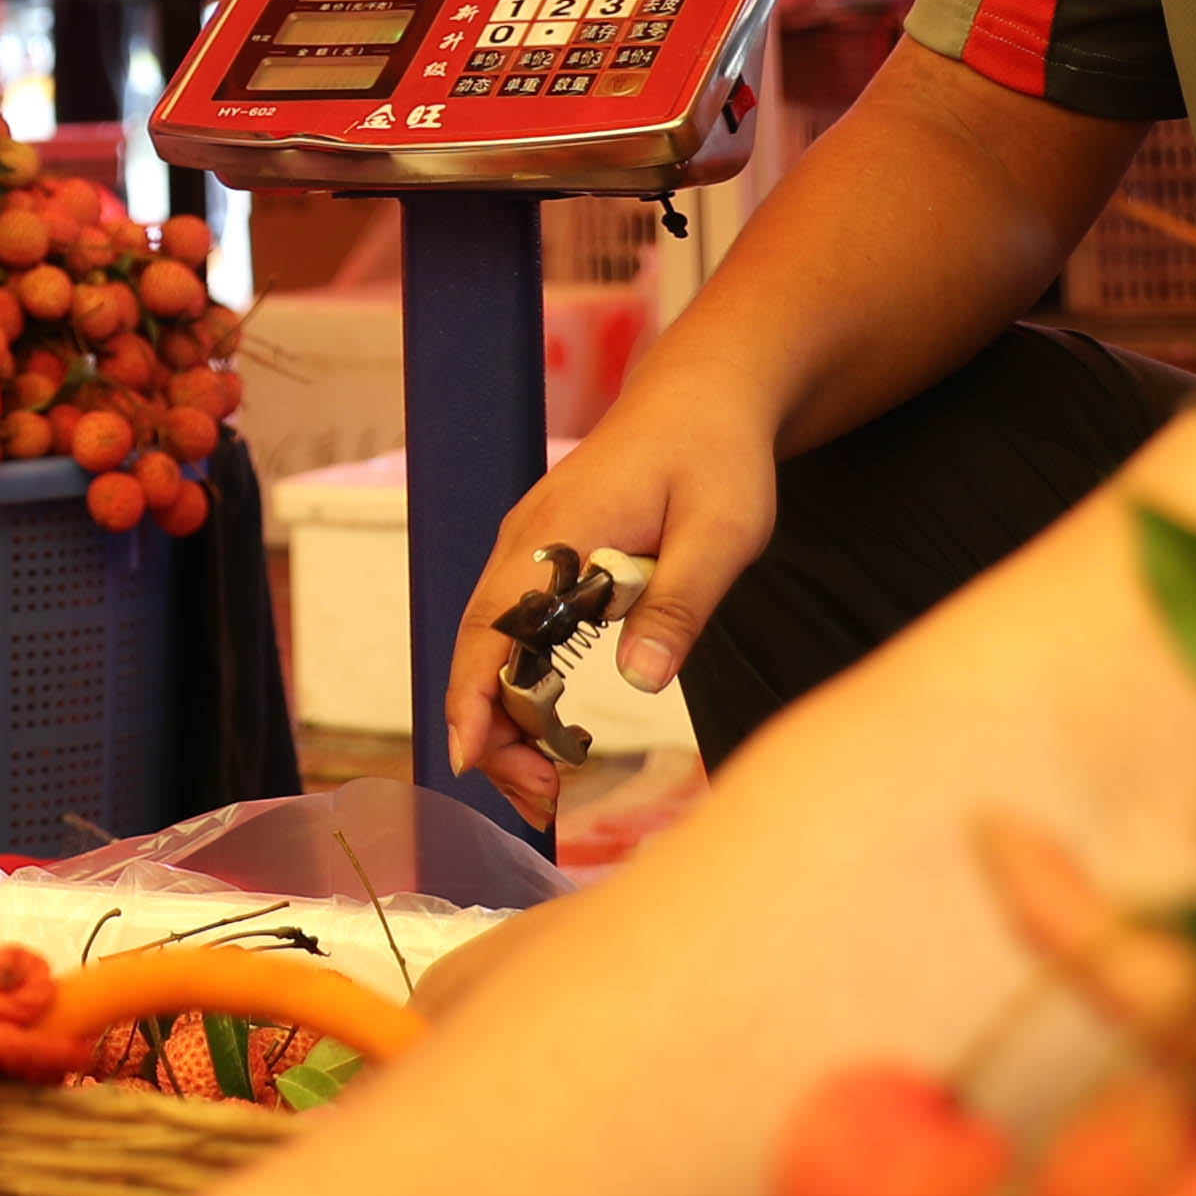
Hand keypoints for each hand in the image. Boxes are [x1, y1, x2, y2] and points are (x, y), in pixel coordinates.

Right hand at [444, 381, 781, 831]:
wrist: (704, 395)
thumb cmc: (717, 456)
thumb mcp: (722, 532)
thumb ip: (679, 606)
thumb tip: (638, 684)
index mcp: (556, 535)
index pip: (492, 630)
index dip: (474, 701)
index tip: (474, 763)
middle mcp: (525, 542)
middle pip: (476, 648)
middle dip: (491, 732)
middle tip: (539, 801)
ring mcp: (528, 548)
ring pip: (488, 643)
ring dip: (502, 715)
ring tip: (542, 784)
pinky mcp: (544, 557)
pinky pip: (511, 630)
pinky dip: (517, 686)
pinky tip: (546, 727)